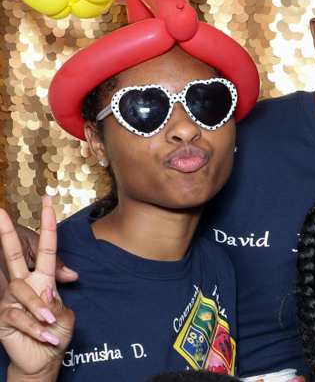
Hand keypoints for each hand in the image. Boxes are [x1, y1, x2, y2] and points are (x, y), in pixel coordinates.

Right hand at [0, 197, 74, 381]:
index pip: (45, 248)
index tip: (48, 201)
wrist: (43, 357)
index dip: (48, 225)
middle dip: (6, 234)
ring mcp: (10, 299)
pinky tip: (46, 337)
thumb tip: (47, 291)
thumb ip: (58, 303)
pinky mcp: (2, 316)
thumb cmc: (55, 332)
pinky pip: (18, 316)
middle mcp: (24, 284)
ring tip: (50, 324)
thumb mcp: (64, 316)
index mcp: (43, 279)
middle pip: (12, 255)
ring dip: (40, 310)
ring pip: (23, 292)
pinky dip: (35, 329)